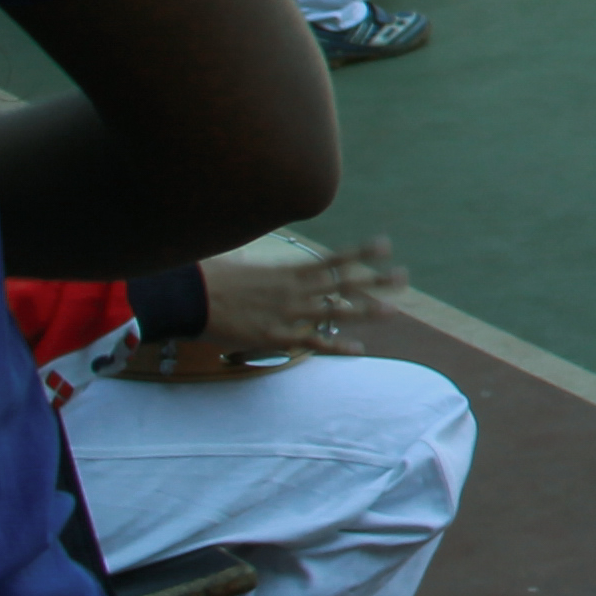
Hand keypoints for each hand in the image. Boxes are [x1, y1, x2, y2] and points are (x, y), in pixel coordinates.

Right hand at [192, 238, 403, 357]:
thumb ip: (258, 262)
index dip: (361, 253)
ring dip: (366, 311)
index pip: (333, 260)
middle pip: (344, 285)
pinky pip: (313, 343)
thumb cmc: (212, 278)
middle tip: (404, 278)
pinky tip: (358, 350)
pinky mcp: (277, 336)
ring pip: (336, 312)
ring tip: (394, 310)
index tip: (385, 246)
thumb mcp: (242, 262)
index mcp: (288, 270)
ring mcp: (289, 314)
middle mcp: (295, 290)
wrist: (191, 298)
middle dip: (375, 281)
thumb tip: (254, 256)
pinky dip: (336, 346)